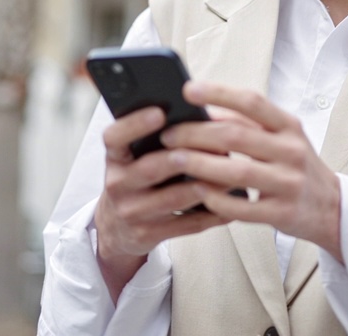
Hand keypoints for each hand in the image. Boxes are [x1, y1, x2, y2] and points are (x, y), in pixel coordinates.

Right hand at [94, 106, 227, 300]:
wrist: (117, 229)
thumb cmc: (136, 182)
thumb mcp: (133, 158)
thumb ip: (157, 139)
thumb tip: (203, 119)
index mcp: (115, 158)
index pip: (115, 137)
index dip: (135, 124)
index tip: (159, 112)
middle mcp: (118, 184)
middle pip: (150, 168)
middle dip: (183, 157)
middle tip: (213, 147)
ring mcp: (132, 212)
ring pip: (174, 198)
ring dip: (207, 185)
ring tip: (232, 174)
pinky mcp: (149, 235)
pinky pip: (187, 224)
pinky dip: (213, 213)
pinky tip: (232, 203)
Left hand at [160, 82, 343, 261]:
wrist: (331, 208)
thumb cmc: (295, 166)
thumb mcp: (283, 138)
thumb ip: (250, 124)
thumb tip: (202, 110)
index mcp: (289, 126)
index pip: (252, 102)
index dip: (219, 93)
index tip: (187, 90)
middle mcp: (292, 151)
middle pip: (237, 135)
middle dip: (196, 133)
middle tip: (168, 134)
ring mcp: (289, 183)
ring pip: (237, 170)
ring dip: (199, 164)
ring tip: (173, 159)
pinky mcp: (282, 213)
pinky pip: (242, 206)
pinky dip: (216, 198)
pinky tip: (197, 191)